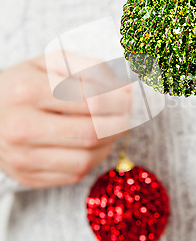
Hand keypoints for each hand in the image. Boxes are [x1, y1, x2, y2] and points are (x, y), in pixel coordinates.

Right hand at [0, 56, 131, 188]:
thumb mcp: (48, 63)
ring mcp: (22, 157)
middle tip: (128, 113)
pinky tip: (97, 143)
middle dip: (120, 122)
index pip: (90, 100)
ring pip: (86, 158)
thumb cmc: (23, 85)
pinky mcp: (27, 177)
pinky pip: (75, 174)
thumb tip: (124, 85)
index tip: (129, 95)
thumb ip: (87, 67)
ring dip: (110, 143)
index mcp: (28, 91)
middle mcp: (22, 128)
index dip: (119, 99)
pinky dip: (95, 159)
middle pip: (91, 132)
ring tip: (113, 127)